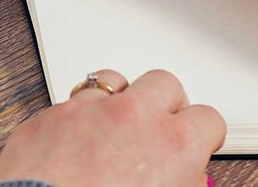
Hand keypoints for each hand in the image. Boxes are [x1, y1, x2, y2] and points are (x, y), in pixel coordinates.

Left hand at [0, 70, 224, 186]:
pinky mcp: (49, 116)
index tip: (197, 142)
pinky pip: (71, 103)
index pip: (208, 118)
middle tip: (157, 131)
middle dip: (165, 105)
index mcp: (173, 144)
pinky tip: (76, 141)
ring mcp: (87, 110)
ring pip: (114, 81)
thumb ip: (184, 181)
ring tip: (115, 128)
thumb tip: (186, 177)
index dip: (203, 134)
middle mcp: (132, 117)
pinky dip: (78, 118)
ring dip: (119, 101)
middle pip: (164, 84)